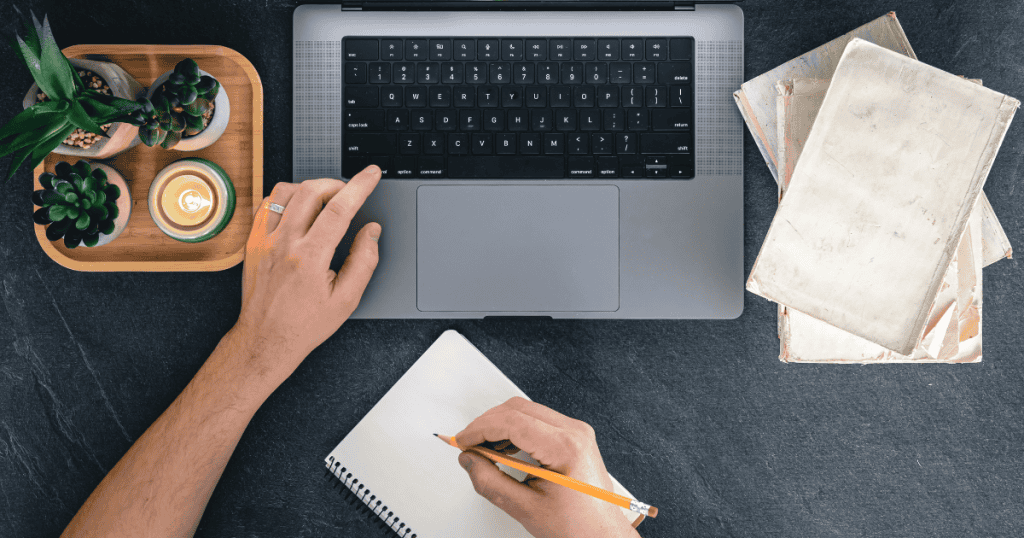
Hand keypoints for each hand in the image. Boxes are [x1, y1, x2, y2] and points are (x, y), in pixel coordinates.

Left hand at [231, 165, 382, 392]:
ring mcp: (264, 240)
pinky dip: (284, 198)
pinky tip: (297, 210)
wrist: (266, 339)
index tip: (371, 174)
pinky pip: (265, 204)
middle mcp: (284, 244)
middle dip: (336, 185)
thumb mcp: (347, 299)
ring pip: (285, 191)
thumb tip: (371, 231)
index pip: (340, 208)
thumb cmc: (305, 324)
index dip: (360, 186)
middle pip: (311, 191)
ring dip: (309, 188)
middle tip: (348, 195)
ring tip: (323, 202)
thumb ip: (364, 261)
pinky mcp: (252, 242)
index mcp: (311, 258)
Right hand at [455, 397, 641, 537]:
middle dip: (487, 423)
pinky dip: (516, 428)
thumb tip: (470, 461)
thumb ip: (491, 483)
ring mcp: (576, 431)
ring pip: (527, 410)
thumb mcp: (526, 508)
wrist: (603, 533)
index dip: (481, 429)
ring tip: (483, 447)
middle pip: (518, 409)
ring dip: (500, 424)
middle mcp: (574, 432)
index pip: (513, 422)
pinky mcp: (574, 436)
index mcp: (565, 448)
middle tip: (468, 443)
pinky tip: (504, 447)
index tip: (463, 440)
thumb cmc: (578, 526)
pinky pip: (538, 420)